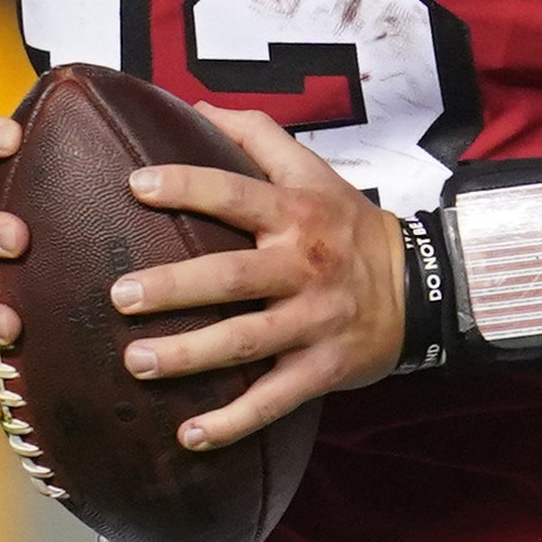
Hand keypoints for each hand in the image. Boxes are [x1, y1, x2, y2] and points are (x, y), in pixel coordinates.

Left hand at [109, 105, 407, 450]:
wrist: (422, 287)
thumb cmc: (349, 227)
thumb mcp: (314, 172)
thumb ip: (255, 137)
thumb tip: (193, 104)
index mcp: (295, 213)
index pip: (235, 193)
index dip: (187, 186)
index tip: (135, 185)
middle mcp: (303, 266)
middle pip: (232, 276)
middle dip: (174, 288)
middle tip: (119, 296)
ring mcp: (314, 322)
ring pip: (247, 342)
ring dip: (190, 356)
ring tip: (136, 364)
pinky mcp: (323, 368)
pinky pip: (275, 399)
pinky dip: (234, 422)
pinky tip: (189, 437)